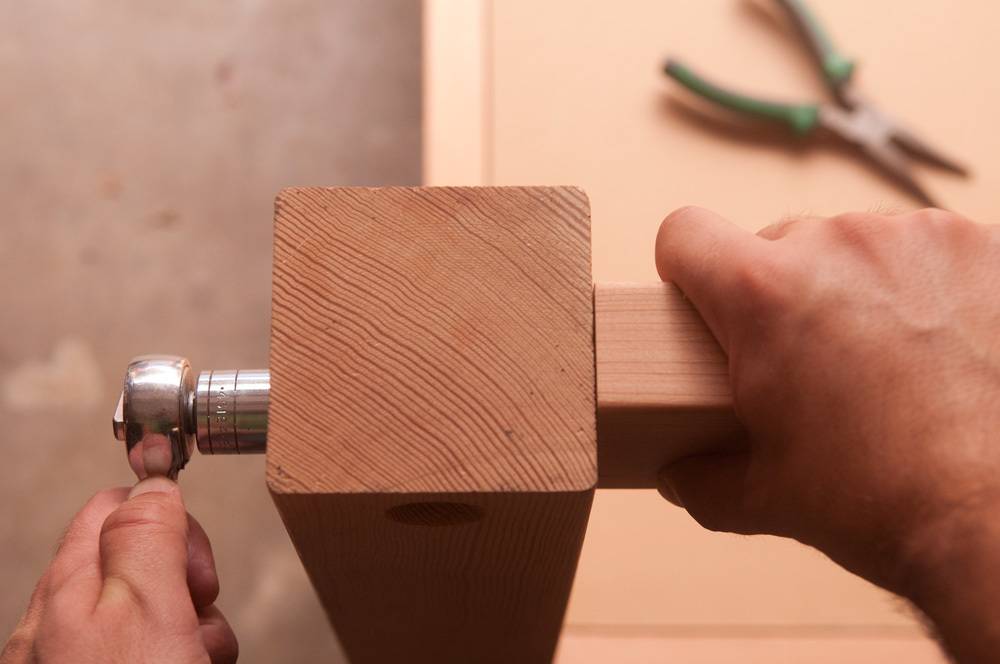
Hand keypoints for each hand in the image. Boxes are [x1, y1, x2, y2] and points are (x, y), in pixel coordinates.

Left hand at [2, 478, 237, 663]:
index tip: (195, 556)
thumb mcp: (148, 609)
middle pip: (140, 562)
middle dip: (186, 580)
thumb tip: (151, 484)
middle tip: (197, 610)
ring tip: (195, 656)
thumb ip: (147, 538)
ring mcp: (75, 660)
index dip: (167, 522)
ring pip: (152, 611)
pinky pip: (148, 651)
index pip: (116, 507)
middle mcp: (58, 624)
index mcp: (66, 588)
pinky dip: (180, 655)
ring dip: (193, 626)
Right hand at [655, 207, 999, 660]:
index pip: (684, 232)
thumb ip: (699, 476)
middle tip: (810, 362)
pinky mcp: (981, 245)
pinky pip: (924, 250)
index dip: (685, 268)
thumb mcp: (761, 497)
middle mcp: (836, 245)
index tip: (704, 299)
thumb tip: (679, 471)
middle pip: (775, 244)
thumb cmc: (882, 503)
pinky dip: (924, 288)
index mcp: (763, 295)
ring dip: (856, 287)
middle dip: (782, 295)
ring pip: (853, 246)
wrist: (998, 518)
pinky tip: (942, 345)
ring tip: (888, 358)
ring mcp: (916, 236)